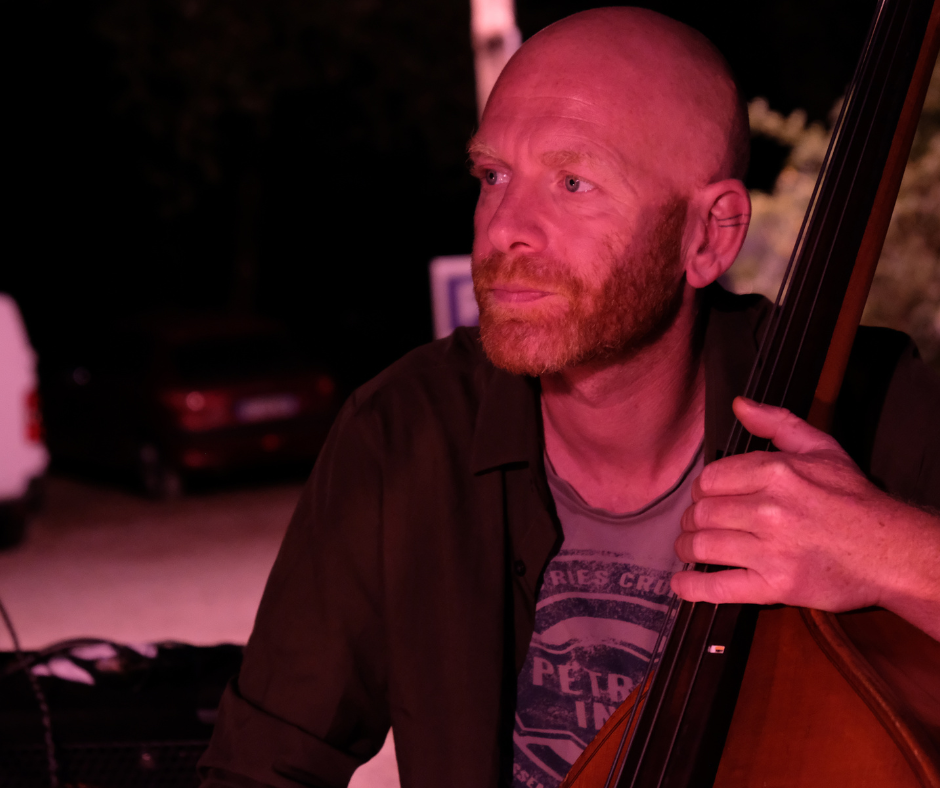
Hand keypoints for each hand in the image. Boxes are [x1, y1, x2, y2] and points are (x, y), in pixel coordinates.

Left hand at [671, 397, 939, 638]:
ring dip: (687, 549)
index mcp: (776, 472)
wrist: (891, 552)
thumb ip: (777, 423)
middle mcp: (770, 510)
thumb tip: (740, 405)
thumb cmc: (854, 500)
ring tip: (689, 550)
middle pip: (702, 513)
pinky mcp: (775, 586)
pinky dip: (692, 586)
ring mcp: (771, 550)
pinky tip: (681, 583)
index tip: (706, 499)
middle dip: (692, 521)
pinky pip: (719, 586)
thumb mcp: (821, 449)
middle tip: (695, 526)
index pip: (710, 479)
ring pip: (703, 546)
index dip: (703, 491)